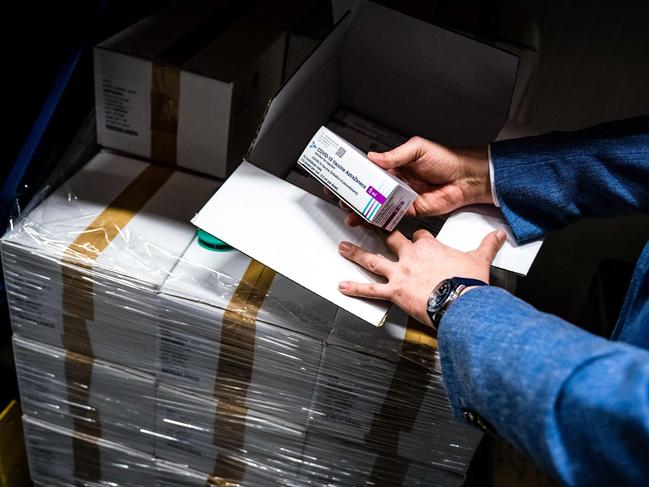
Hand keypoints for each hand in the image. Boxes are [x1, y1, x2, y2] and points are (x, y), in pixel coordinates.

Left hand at [338, 229, 505, 325]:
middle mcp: (411, 256)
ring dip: (356, 253)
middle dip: (378, 231)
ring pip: (373, 259)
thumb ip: (488, 245)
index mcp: (429, 246)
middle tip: (366, 223)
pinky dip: (356, 288)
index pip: (419, 235)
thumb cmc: (468, 282)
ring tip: (342, 247)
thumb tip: (499, 235)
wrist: (461, 300)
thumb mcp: (480, 259)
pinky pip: (371, 290)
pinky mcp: (394, 291)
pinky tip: (342, 286)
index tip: (416, 237)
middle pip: (391, 238)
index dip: (417, 236)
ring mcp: (400, 273)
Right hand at [345, 137, 492, 225]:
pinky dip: (381, 220)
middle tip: (342, 200)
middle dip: (355, 197)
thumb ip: (395, 155)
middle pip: (370, 192)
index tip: (342, 179)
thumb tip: (374, 157)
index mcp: (396, 166)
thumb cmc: (446, 159)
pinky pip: (393, 216)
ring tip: (351, 215)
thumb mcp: (417, 149)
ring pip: (378, 206)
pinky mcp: (411, 211)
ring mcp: (403, 198)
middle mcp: (397, 183)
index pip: (371, 172)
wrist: (466, 178)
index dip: (356, 176)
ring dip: (364, 211)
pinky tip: (371, 221)